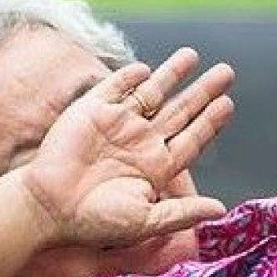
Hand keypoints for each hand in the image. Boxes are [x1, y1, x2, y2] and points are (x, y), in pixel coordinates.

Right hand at [16, 47, 234, 249]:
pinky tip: (146, 67)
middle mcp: (141, 142)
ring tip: (193, 55)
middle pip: (181, 110)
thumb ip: (183, 213)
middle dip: (204, 91)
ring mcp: (118, 124)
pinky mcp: (92, 111)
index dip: (211, 121)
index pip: (192, 138)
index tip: (228, 104)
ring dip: (173, 73)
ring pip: (153, 93)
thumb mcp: (146, 220)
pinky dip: (130, 76)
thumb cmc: (95, 221)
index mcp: (157, 166)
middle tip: (227, 72)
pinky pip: (116, 87)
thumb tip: (221, 210)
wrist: (47, 207)